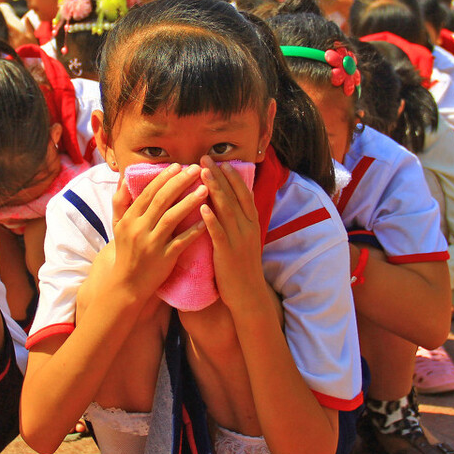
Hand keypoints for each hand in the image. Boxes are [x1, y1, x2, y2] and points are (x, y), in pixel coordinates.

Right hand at [109, 163, 206, 299]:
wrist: (127, 284)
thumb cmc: (126, 251)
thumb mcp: (117, 226)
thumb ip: (121, 201)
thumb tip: (124, 178)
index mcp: (130, 219)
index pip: (148, 192)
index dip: (164, 178)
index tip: (178, 166)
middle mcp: (139, 229)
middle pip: (161, 200)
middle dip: (179, 182)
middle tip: (196, 169)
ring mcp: (151, 244)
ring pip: (171, 218)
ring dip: (189, 202)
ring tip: (205, 189)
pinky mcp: (163, 259)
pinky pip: (181, 241)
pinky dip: (193, 231)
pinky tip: (206, 220)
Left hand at [197, 157, 265, 312]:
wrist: (248, 295)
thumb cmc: (241, 267)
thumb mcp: (244, 240)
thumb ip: (237, 222)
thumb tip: (225, 204)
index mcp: (252, 224)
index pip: (244, 194)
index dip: (233, 177)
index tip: (221, 161)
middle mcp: (247, 228)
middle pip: (233, 197)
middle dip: (219, 176)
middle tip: (205, 159)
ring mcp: (238, 240)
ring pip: (226, 210)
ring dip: (214, 190)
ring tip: (202, 173)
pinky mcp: (227, 253)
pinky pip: (219, 232)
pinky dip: (211, 218)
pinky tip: (202, 206)